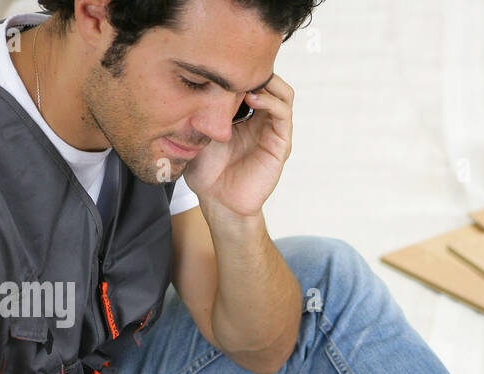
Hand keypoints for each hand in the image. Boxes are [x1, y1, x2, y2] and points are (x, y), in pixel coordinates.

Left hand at [182, 74, 293, 219]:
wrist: (217, 201)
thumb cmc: (206, 170)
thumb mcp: (200, 129)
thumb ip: (205, 106)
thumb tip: (200, 75)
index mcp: (245, 115)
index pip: (253, 81)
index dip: (242, 68)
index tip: (222, 62)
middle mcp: (262, 120)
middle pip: (272, 82)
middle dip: (256, 70)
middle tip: (235, 65)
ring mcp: (273, 131)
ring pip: (283, 93)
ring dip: (267, 81)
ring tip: (245, 81)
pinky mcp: (280, 144)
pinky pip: (283, 115)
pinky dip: (271, 101)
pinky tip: (252, 98)